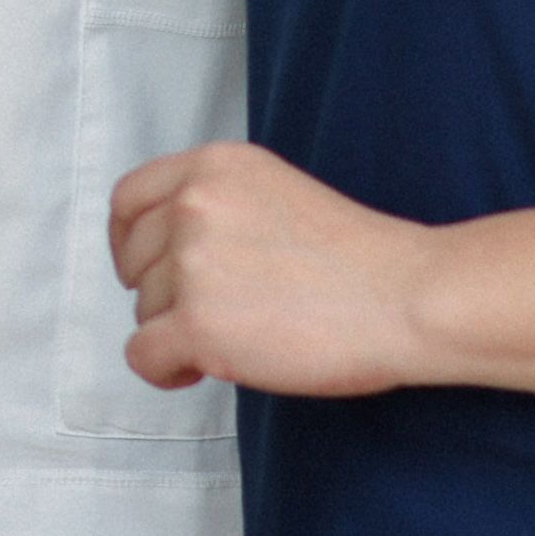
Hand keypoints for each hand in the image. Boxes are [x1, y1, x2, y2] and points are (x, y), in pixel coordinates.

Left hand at [109, 138, 435, 399]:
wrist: (406, 297)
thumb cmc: (360, 258)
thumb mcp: (276, 192)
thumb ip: (218, 205)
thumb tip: (169, 251)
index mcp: (214, 165)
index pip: (128, 199)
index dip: (129, 242)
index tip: (144, 268)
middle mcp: (194, 204)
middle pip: (135, 261)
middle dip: (164, 295)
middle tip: (215, 315)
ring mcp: (192, 262)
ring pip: (142, 310)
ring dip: (176, 331)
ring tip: (237, 337)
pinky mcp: (197, 323)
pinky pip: (143, 355)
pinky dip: (166, 370)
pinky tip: (202, 370)